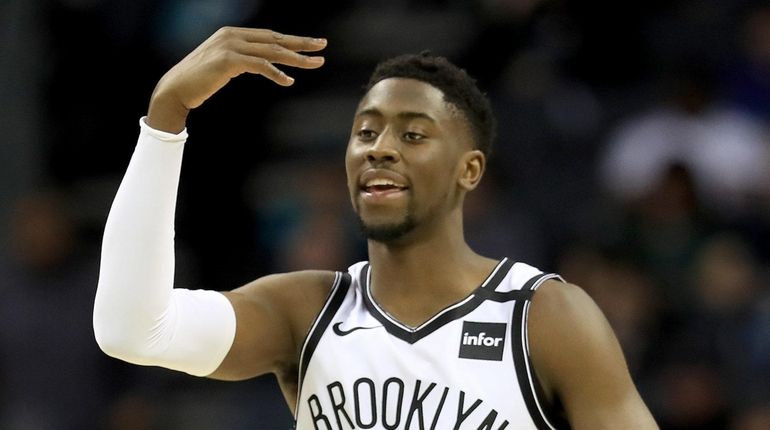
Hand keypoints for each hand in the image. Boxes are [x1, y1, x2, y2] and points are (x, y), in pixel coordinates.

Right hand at [147, 27, 326, 132]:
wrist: (175, 90)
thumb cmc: (199, 81)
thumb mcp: (223, 65)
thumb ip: (242, 60)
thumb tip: (262, 63)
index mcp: (232, 33)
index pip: (269, 35)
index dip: (292, 40)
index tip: (312, 45)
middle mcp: (232, 35)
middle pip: (275, 39)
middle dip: (301, 43)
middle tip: (323, 46)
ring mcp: (230, 46)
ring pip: (271, 51)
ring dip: (296, 58)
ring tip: (315, 63)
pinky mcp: (228, 60)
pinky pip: (259, 65)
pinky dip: (275, 73)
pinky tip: (288, 81)